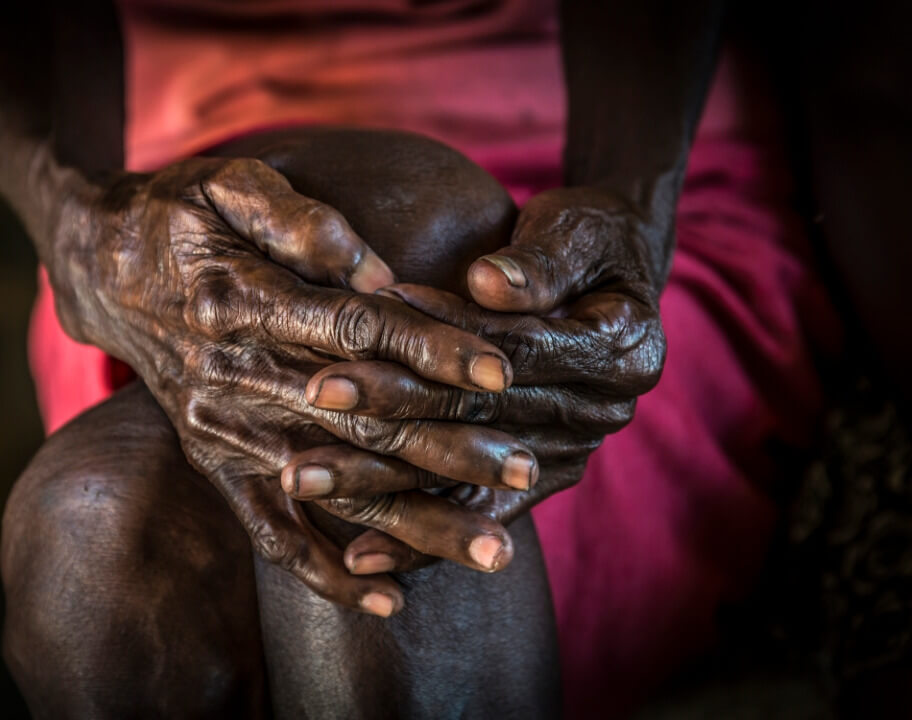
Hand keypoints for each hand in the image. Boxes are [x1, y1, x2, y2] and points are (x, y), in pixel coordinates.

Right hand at [56, 155, 537, 614]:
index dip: (430, 348)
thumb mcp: (227, 186)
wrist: (104, 270)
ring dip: (414, 524)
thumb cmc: (181, 219)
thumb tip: (378, 276)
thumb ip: (299, 221)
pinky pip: (269, 533)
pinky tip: (389, 602)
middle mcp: (234, 376)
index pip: (355, 329)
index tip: (503, 369)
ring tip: (494, 551)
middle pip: (358, 422)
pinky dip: (326, 572)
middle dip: (447, 451)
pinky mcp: (214, 465)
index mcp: (244, 299)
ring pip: (333, 489)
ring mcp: (223, 431)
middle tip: (524, 471)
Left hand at [280, 186, 667, 572]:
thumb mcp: (577, 231)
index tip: (363, 318)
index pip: (512, 350)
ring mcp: (569, 453)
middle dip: (389, 408)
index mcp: (619, 351)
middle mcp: (599, 413)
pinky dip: (418, 536)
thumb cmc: (588, 240)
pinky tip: (358, 558)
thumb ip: (538, 263)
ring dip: (380, 479)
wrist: (613, 280)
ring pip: (464, 475)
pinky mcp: (538, 476)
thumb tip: (487, 284)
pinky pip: (475, 515)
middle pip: (478, 417)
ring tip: (301, 477)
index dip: (440, 336)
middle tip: (311, 395)